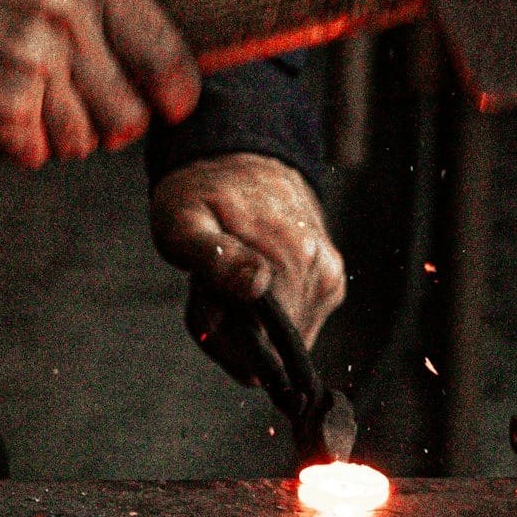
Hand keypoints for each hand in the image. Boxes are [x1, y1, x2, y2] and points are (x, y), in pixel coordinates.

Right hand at [0, 0, 199, 167]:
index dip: (172, 92)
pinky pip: (36, 154)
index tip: (167, 106)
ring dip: (52, 137)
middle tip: (62, 108)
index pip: (164, 51)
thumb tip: (157, 66)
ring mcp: (35, 58)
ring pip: (83, 141)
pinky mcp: (3, 103)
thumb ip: (93, 2)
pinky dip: (12, 146)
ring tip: (12, 100)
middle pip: (128, 113)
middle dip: (101, 125)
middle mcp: (66, 10)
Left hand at [151, 154, 345, 384]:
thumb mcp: (184, 222)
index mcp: (288, 264)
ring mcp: (330, 282)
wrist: (240, 161)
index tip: (205, 305)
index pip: (259, 356)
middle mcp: (320, 277)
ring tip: (227, 278)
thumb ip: (213, 259)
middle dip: (233, 330)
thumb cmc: (201, 195)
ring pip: (283, 341)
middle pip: (271, 350)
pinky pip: (295, 323)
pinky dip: (266, 312)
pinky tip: (248, 279)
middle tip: (209, 286)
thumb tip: (256, 287)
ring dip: (247, 321)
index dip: (223, 340)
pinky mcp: (332, 283)